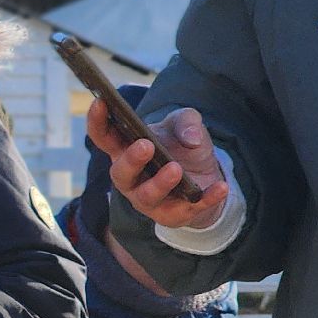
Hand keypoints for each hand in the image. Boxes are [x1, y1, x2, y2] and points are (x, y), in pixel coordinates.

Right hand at [85, 101, 230, 228]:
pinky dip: (205, 199)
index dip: (98, 122)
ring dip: (160, 183)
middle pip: (120, 173)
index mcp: (125, 151)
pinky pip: (187, 209)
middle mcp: (130, 178)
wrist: (205, 178)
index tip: (100, 102)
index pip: (104, 137)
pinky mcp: (172, 215)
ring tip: (175, 169)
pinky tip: (219, 187)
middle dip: (130, 160)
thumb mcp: (185, 124)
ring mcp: (148, 199)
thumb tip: (190, 138)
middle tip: (145, 145)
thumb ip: (187, 121)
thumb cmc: (182, 148)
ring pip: (146, 196)